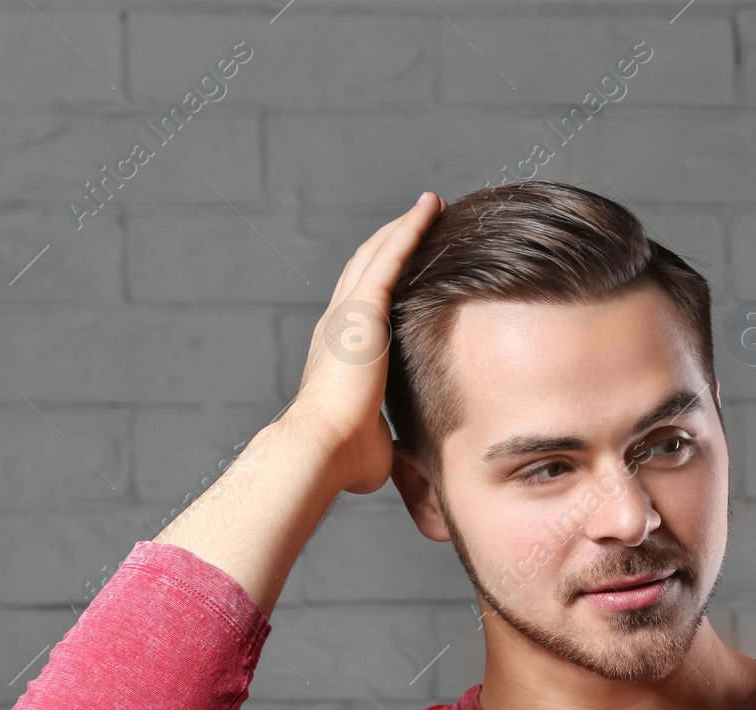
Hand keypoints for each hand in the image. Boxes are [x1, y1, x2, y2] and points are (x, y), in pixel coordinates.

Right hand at [286, 191, 442, 495]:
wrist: (322, 448)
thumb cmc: (343, 458)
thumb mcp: (369, 440)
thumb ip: (382, 437)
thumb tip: (393, 456)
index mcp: (339, 354)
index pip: (362, 306)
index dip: (382, 282)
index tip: (407, 268)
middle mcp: (338, 325)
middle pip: (367, 268)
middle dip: (394, 243)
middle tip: (423, 220)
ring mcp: (348, 314)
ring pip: (378, 253)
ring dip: (406, 226)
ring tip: (433, 205)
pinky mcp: (363, 308)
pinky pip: (391, 255)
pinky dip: (410, 228)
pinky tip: (431, 208)